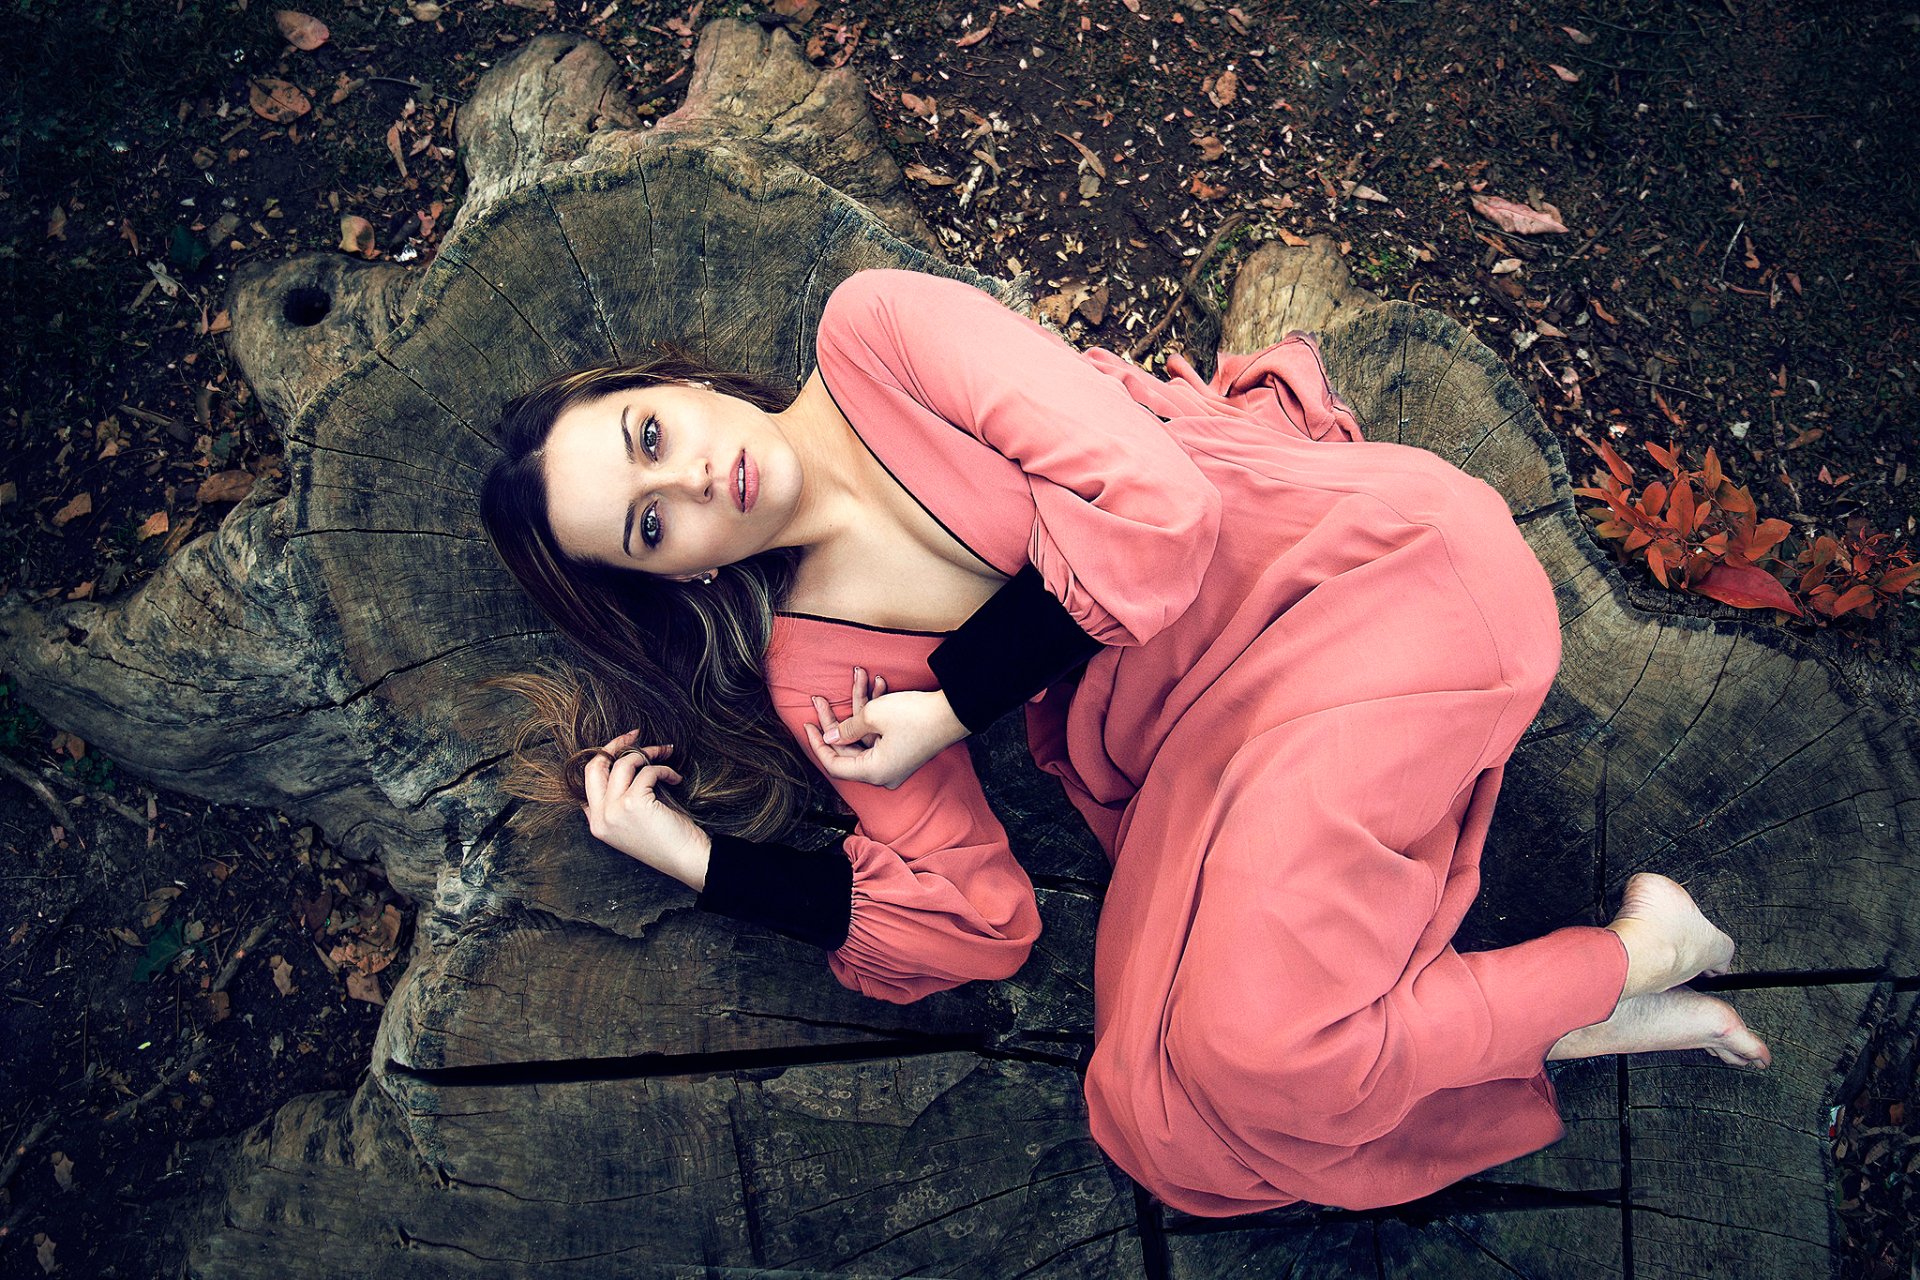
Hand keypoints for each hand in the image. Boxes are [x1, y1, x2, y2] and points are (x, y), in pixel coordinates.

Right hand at [581, 730, 710, 889]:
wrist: (686, 859)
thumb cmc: (666, 838)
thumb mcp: (633, 820)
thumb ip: (620, 799)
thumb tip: (624, 761)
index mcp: (597, 823)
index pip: (588, 781)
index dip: (605, 759)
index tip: (623, 746)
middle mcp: (600, 818)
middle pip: (594, 767)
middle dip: (615, 744)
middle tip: (636, 735)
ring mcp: (613, 811)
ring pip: (622, 764)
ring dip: (646, 753)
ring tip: (665, 754)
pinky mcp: (632, 803)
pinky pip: (646, 771)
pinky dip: (664, 770)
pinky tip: (675, 779)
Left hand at [803, 666, 967, 790]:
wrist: (954, 711)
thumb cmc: (915, 716)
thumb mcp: (873, 716)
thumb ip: (846, 728)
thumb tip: (831, 737)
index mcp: (873, 772)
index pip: (834, 764)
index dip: (818, 744)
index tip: (807, 725)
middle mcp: (883, 772)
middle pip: (847, 748)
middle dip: (836, 719)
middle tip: (820, 698)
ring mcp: (894, 762)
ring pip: (864, 735)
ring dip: (859, 706)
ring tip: (856, 676)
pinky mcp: (902, 749)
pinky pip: (879, 733)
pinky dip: (875, 712)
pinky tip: (876, 683)